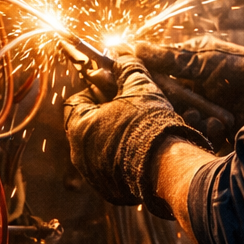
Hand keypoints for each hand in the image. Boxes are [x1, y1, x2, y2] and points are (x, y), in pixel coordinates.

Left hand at [64, 55, 209, 217]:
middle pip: (85, 125)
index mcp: (79, 126)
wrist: (169, 168)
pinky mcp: (110, 190)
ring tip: (138, 129)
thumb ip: (127, 67)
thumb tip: (121, 53)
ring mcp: (93, 175)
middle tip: (127, 108)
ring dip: (113, 136)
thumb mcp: (140, 87)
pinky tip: (142, 150)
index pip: (74, 101)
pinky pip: (110, 168)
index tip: (110, 88)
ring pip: (97, 148)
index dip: (93, 90)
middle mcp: (79, 154)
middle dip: (104, 114)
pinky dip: (121, 158)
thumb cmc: (150, 125)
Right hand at [133, 36, 243, 125]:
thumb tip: (136, 47)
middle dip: (172, 105)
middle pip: (166, 99)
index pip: (156, 73)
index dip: (144, 80)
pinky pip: (196, 133)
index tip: (132, 85)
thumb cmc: (241, 71)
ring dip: (192, 119)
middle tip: (182, 108)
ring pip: (179, 119)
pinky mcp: (211, 128)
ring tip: (208, 118)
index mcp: (187, 64)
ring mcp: (201, 108)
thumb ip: (170, 58)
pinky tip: (222, 125)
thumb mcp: (204, 61)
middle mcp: (191, 86)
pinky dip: (207, 130)